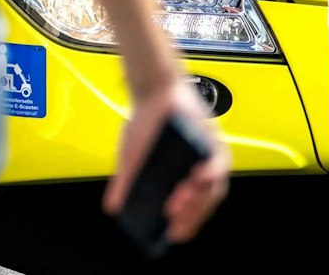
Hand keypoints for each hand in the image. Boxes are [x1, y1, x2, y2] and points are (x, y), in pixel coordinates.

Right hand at [103, 78, 230, 244]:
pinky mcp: (215, 144)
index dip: (183, 226)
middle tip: (172, 221)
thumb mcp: (131, 159)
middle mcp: (198, 175)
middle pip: (202, 205)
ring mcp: (208, 161)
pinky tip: (196, 176)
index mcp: (181, 183)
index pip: (189, 213)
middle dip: (188, 215)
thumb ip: (125, 183)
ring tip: (178, 201)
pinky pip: (218, 164)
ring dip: (197, 198)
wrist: (153, 92)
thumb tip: (111, 208)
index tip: (171, 235)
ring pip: (213, 189)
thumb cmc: (146, 124)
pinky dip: (209, 173)